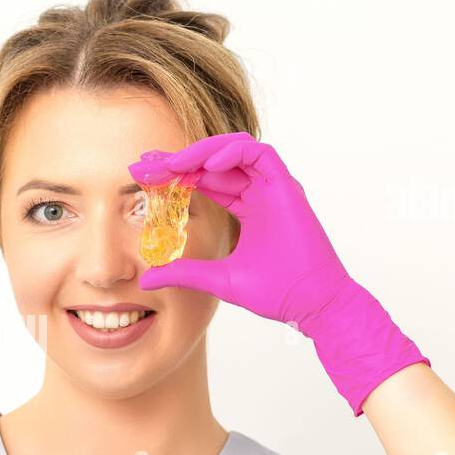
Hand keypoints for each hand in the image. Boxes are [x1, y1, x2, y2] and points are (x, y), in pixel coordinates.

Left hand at [128, 133, 429, 416]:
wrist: (311, 303)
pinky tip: (207, 166)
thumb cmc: (276, 293)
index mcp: (246, 209)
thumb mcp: (218, 279)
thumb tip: (146, 281)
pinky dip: (234, 153)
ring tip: (173, 163)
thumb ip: (184, 273)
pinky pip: (260, 155)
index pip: (204, 181)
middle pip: (214, 163)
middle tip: (145, 163)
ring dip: (202, 151)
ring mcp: (274, 188)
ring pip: (236, 150)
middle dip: (179, 160)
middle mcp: (259, 193)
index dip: (175, 175)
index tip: (143, 175)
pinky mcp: (287, 188)